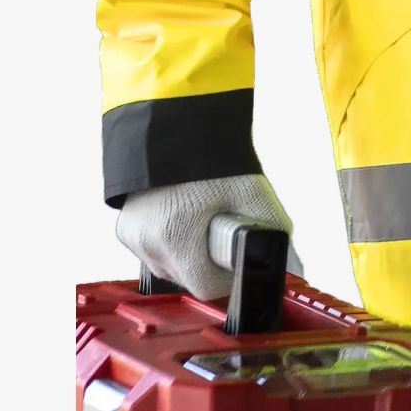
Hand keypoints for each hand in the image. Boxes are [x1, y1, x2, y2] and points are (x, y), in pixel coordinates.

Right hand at [115, 172, 304, 296]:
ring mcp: (132, 237)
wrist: (177, 124)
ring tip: (200, 221)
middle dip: (208, 263)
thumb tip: (286, 255)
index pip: (206, 286)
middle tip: (221, 232)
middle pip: (187, 279)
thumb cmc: (213, 157)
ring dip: (187, 256)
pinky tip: (181, 218)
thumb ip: (273, 229)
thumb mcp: (252, 192)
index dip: (228, 277)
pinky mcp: (124, 229)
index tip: (236, 259)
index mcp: (176, 237)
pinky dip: (168, 243)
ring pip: (168, 268)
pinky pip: (152, 252)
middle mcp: (148, 243)